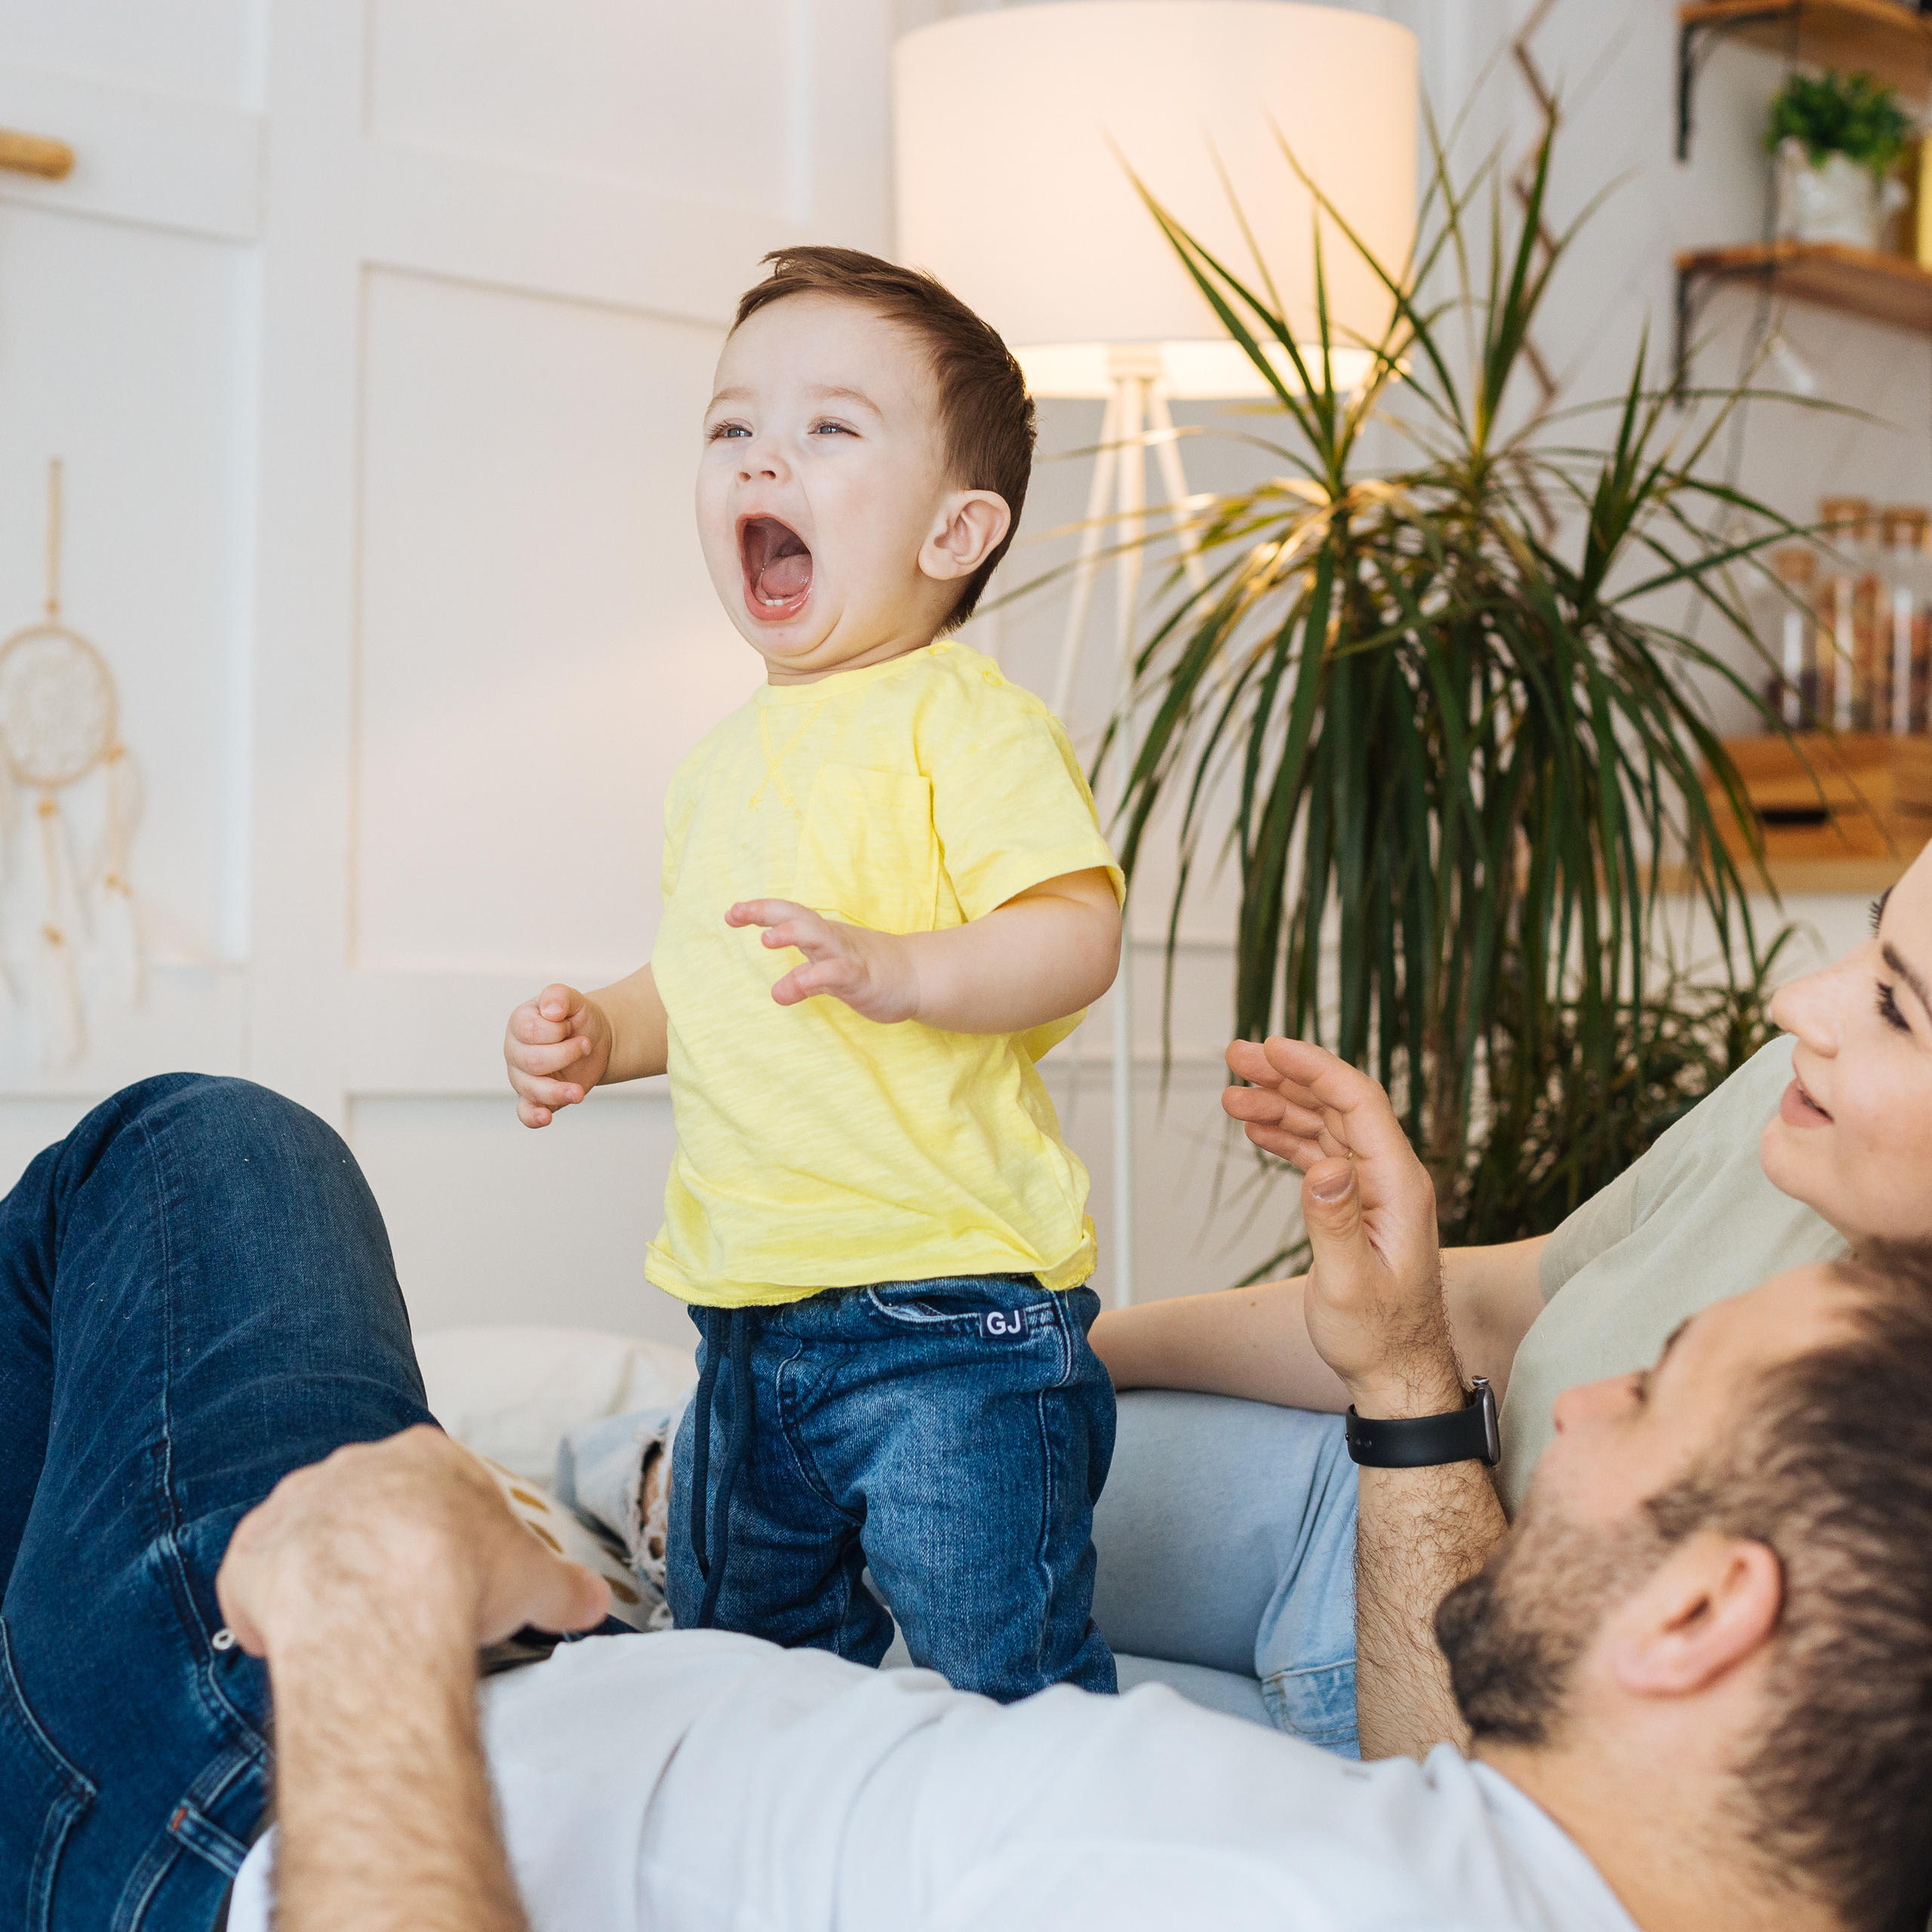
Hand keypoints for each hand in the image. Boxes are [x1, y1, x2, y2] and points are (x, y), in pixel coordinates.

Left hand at [216, 1426, 609, 1660]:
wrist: (382, 1606)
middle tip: (400, 1602)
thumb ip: (567, 1588)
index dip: (443, 1531)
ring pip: (307, 1538)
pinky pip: (252, 1581)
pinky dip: (266, 1613)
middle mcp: (356, 1466)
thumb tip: (594, 1601)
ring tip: (348, 1629)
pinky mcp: (251, 1552)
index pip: (434, 1485)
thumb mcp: (538, 1580)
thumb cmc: (463, 1577)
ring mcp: (297, 1505)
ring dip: (320, 1577)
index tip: (450, 1567)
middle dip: (380, 1549)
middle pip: (366, 1505)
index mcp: (427, 1456)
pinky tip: (294, 1644)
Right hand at [504, 983, 611, 1126]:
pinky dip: (533, 1117)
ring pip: (531, 1089)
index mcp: (519, 1024)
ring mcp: (522, 1077)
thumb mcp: (574, 1000)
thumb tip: (550, 1011)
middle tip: (585, 1046)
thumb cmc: (578, 1018)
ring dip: (558, 1091)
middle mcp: (515, 1051)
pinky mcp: (534, 1098)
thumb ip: (559, 996)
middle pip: (532, 1061)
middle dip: (565, 1055)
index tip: (571, 1026)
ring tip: (579, 1092)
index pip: (530, 1031)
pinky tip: (546, 1118)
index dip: (557, 1030)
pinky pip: (525, 1112)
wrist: (595, 1039)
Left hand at [726, 899, 917, 1022]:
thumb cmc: (871, 971)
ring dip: (791, 934)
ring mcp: (847, 956)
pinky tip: (795, 985)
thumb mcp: (831, 976)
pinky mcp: (861, 978)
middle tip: (736, 913)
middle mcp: (831, 940)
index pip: (788, 915)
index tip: (731, 912)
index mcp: (822, 935)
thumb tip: (777, 992)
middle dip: (767, 912)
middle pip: (797, 917)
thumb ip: (804, 982)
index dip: (760, 911)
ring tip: (766, 939)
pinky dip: (816, 976)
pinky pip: (836, 974)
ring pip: (817, 937)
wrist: (918, 976)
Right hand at [1223, 1036, 1458, 1417]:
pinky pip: (1323, 1154)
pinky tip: (1256, 1128)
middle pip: (1339, 1104)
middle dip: (1287, 1075)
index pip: (1358, 1104)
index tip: (1272, 1047)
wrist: (1396, 1372)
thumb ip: (1335, 1223)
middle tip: (1235, 1055)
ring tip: (1230, 1091)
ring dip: (1281, 1103)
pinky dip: (1289, 1136)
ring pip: (1327, 1126)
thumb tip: (1324, 1166)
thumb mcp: (1348, 1285)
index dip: (1315, 1069)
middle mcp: (1392, 1179)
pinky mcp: (1359, 1205)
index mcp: (1398, 1187)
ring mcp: (1376, 1190)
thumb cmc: (1376, 1336)